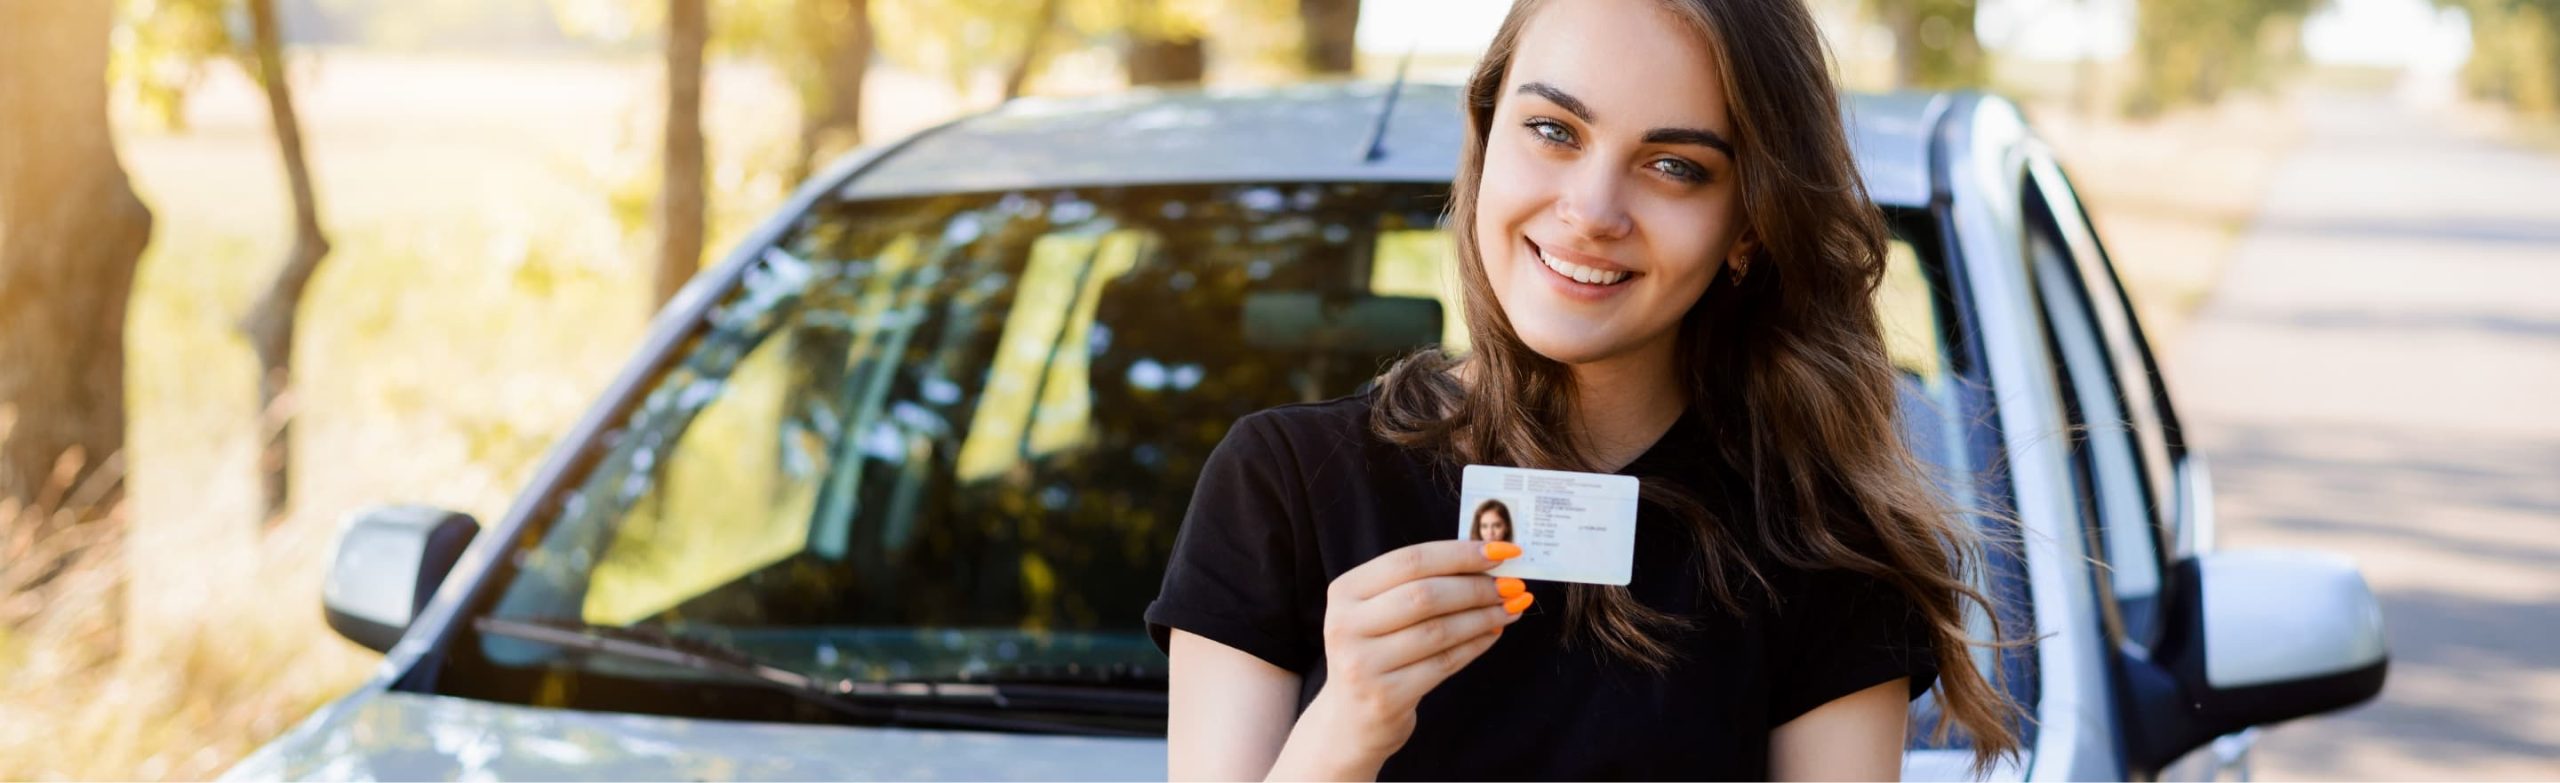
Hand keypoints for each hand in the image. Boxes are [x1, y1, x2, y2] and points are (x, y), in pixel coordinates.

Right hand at [1305, 539, 1534, 758]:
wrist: (1351, 718)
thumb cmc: (1376, 652)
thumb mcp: (1380, 611)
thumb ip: (1420, 583)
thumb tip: (1487, 561)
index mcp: (1345, 591)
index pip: (1410, 560)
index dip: (1461, 553)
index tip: (1504, 550)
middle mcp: (1346, 625)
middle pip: (1425, 595)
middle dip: (1477, 587)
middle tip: (1513, 584)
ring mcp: (1363, 664)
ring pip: (1439, 631)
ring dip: (1484, 616)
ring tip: (1512, 607)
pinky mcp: (1386, 696)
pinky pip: (1444, 663)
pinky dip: (1476, 645)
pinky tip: (1494, 633)